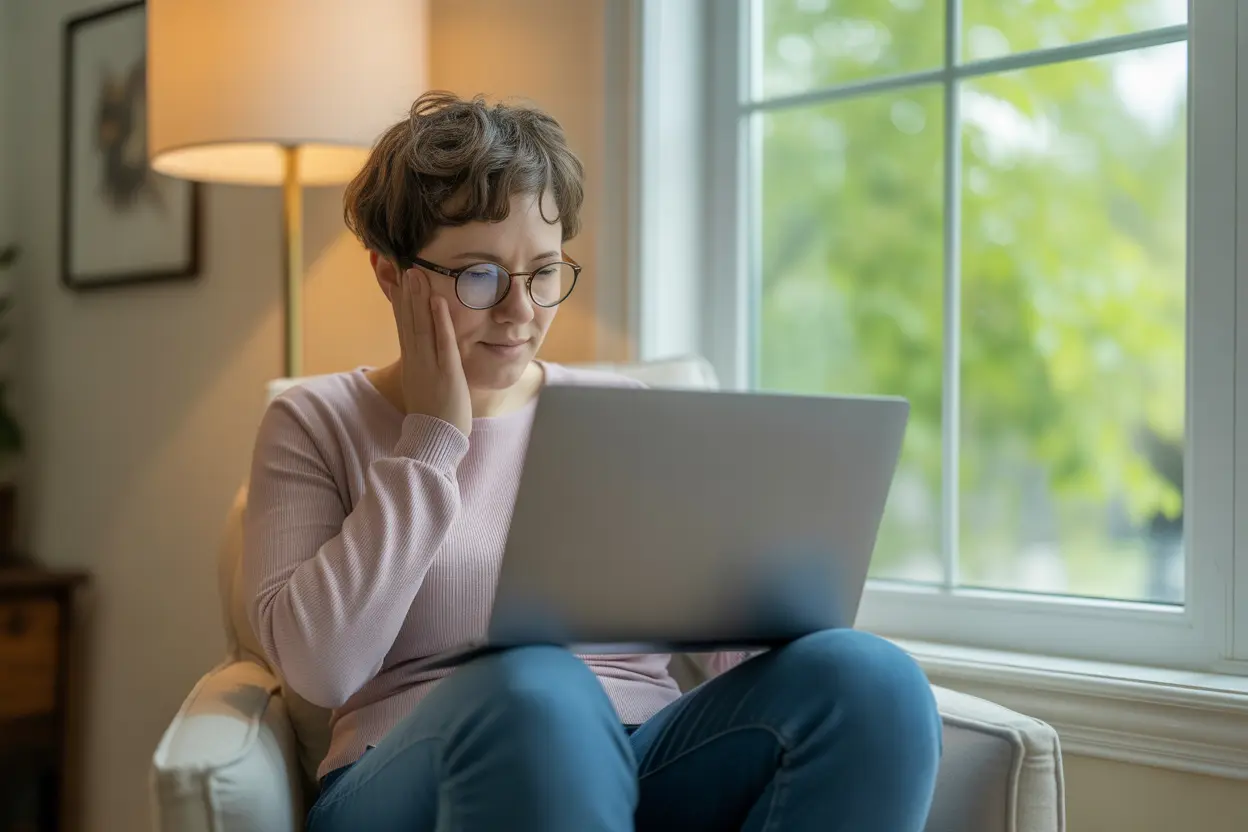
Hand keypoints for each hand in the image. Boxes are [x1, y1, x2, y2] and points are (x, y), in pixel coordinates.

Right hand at [391, 269, 471, 435]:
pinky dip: (440, 321)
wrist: (433, 443)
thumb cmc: (434, 419)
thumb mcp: (424, 388)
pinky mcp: (446, 373)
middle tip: (404, 265)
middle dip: (406, 293)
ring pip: (421, 326)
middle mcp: (416, 362)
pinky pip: (442, 342)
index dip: (400, 303)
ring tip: (416, 273)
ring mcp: (430, 366)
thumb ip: (423, 369)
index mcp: (412, 364)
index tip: (396, 280)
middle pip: (408, 321)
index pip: (404, 327)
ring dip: (419, 298)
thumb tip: (422, 357)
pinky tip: (437, 300)